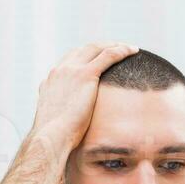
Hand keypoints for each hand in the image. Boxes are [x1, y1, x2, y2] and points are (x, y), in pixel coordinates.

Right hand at [30, 40, 138, 159]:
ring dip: (113, 45)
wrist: (51, 136)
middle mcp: (60, 71)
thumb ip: (61, 118)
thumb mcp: (55, 123)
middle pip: (83, 50)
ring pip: (96, 48)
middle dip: (100, 47)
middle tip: (116, 50)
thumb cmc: (55, 138)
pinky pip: (108, 56)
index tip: (97, 60)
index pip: (69, 60)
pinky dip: (121, 50)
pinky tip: (133, 50)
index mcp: (51, 81)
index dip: (85, 57)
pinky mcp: (85, 75)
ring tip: (128, 48)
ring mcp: (72, 70)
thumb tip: (67, 129)